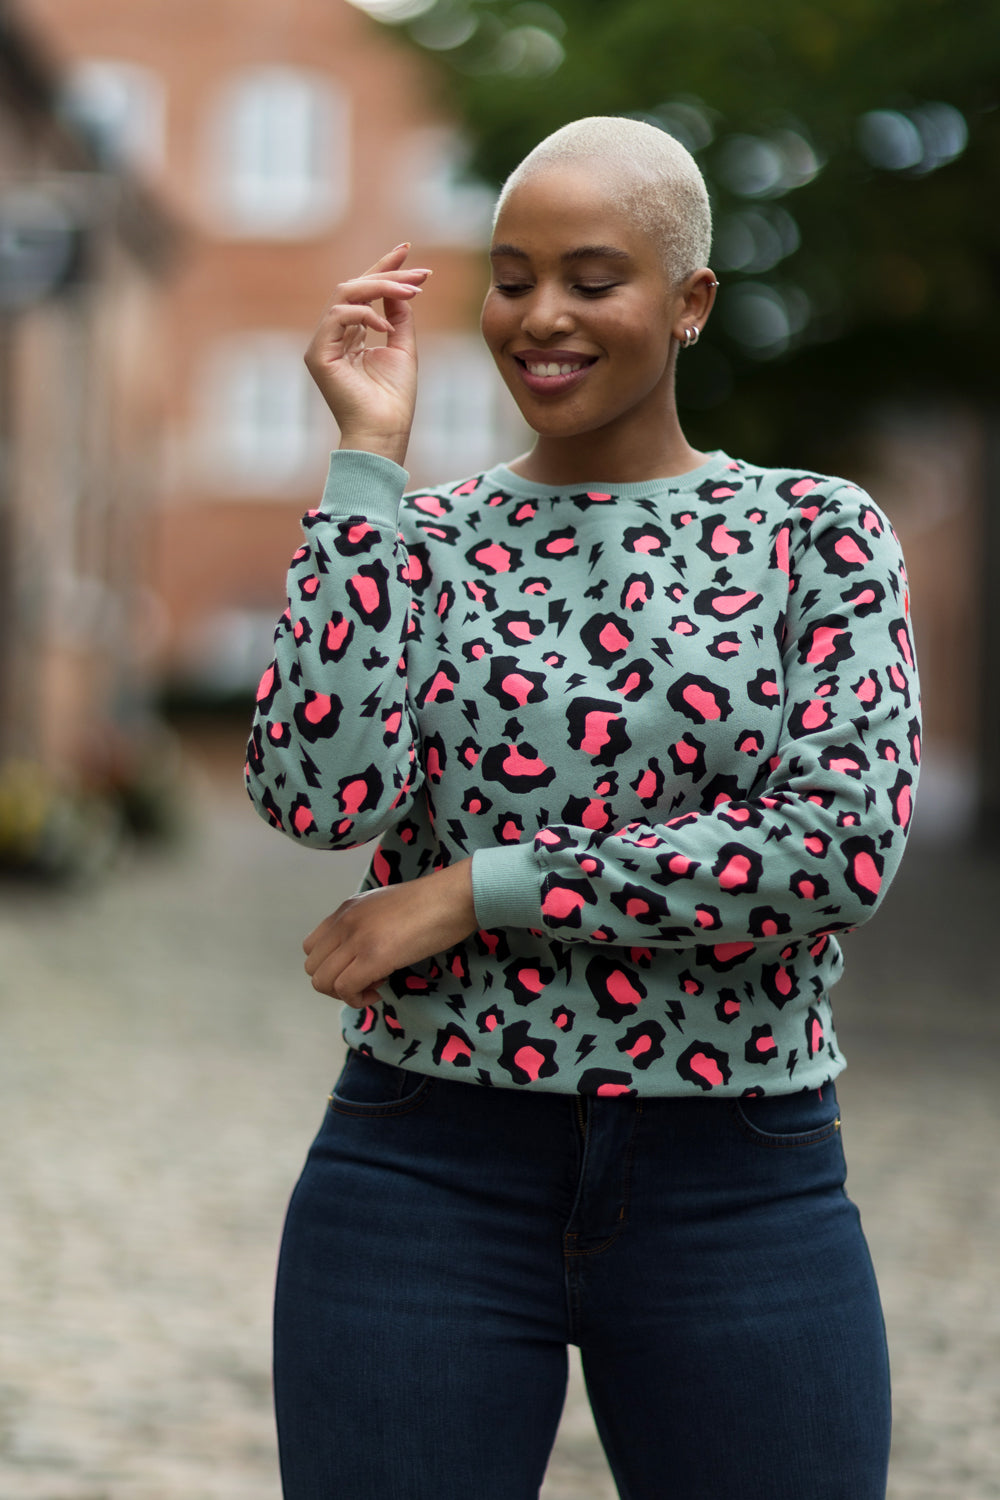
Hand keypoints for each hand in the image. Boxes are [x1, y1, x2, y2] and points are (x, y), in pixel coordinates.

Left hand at [303, 860, 476, 1007]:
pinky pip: (344, 989)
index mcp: (346, 909)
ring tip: (376, 984)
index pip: (312, 948)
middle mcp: (344, 922)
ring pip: (322, 982)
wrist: (454, 896)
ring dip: (345, 993)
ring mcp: (356, 938)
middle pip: (313, 969)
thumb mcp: (386, 906)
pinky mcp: (373, 956)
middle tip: (368, 979)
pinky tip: (380, 990)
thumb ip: (367, 924)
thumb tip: (366, 951)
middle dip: (336, 983)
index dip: (332, 966)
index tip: (360, 966)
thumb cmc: (431, 902)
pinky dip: (358, 999)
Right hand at [304, 244, 431, 465]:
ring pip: (345, 295)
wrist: (384, 431)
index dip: (385, 270)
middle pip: (353, 287)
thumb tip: (401, 289)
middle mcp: (334, 336)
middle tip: (418, 270)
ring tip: (411, 292)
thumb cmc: (394, 399)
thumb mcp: (402, 348)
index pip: (365, 294)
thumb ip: (399, 317)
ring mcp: (323, 344)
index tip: (408, 251)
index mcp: (351, 336)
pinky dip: (364, 314)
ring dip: (380, 288)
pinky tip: (385, 326)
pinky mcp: (318, 354)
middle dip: (386, 273)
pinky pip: (337, 316)